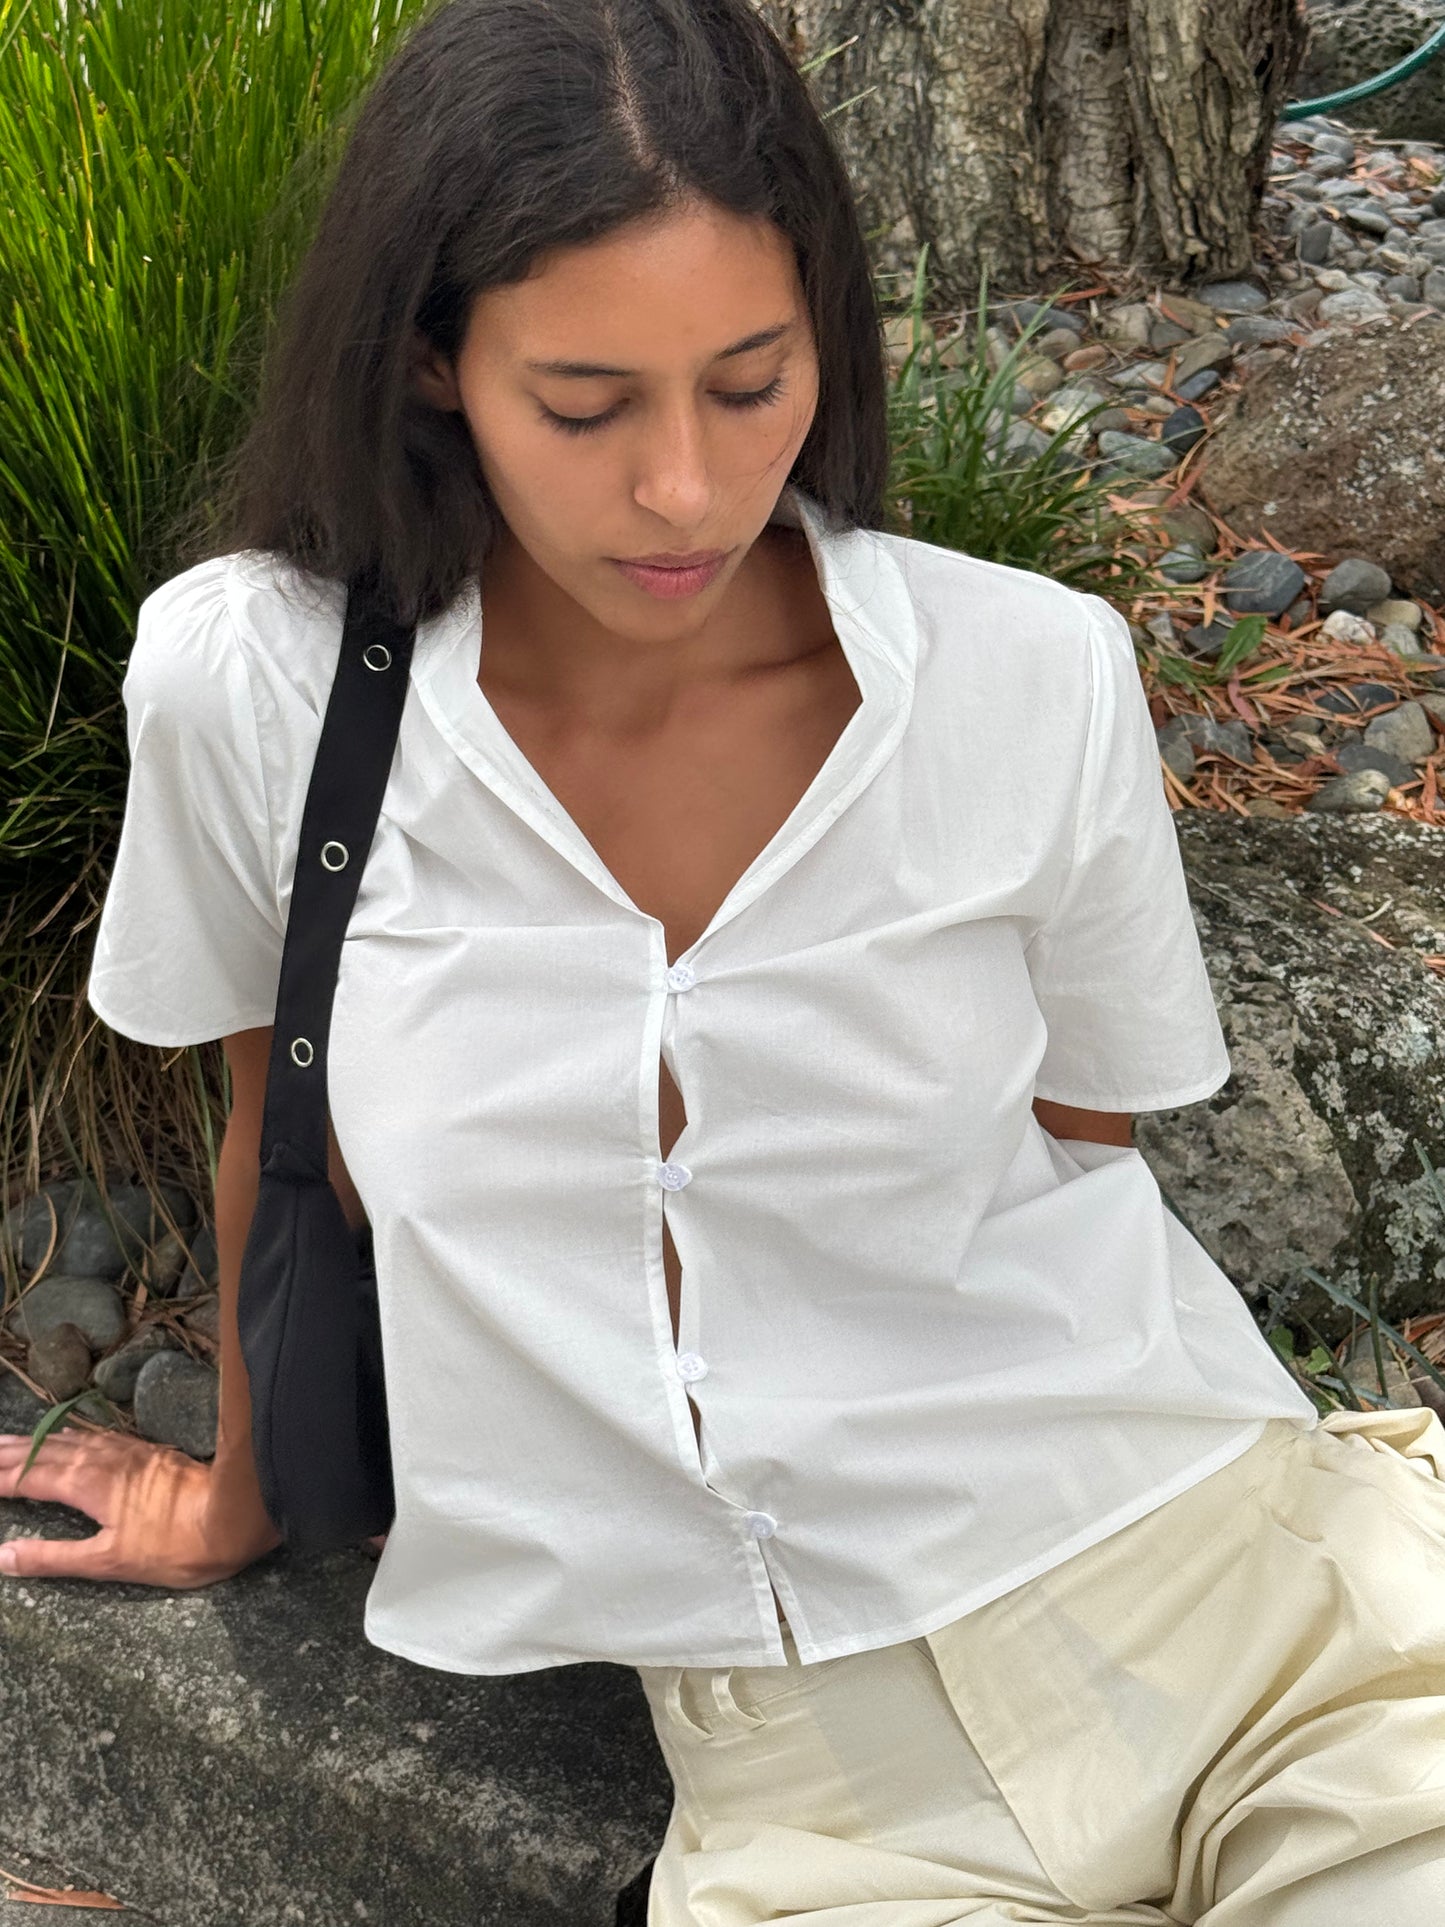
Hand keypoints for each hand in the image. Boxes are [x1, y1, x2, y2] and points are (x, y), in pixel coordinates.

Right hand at [0, 1428, 282, 1587]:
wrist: (234, 1514)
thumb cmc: (173, 1546)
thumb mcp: (108, 1562)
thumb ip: (53, 1557)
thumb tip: (2, 1556)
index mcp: (87, 1484)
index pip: (28, 1477)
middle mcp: (103, 1459)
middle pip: (44, 1452)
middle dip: (8, 1454)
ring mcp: (126, 1452)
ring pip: (69, 1440)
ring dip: (35, 1442)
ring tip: (9, 1443)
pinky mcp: (146, 1452)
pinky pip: (95, 1437)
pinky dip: (69, 1437)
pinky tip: (71, 1438)